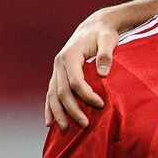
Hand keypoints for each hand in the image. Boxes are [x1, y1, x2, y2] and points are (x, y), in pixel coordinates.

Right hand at [44, 13, 119, 129]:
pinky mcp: (57, 75)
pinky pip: (50, 94)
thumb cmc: (103, 34)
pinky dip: (49, 108)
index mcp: (70, 55)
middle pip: (62, 91)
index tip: (100, 104)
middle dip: (73, 109)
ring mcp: (56, 70)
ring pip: (53, 95)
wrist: (93, 27)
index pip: (75, 81)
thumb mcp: (108, 39)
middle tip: (86, 124)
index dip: (86, 95)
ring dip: (58, 113)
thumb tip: (103, 73)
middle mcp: (59, 63)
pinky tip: (50, 122)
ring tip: (66, 129)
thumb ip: (106, 54)